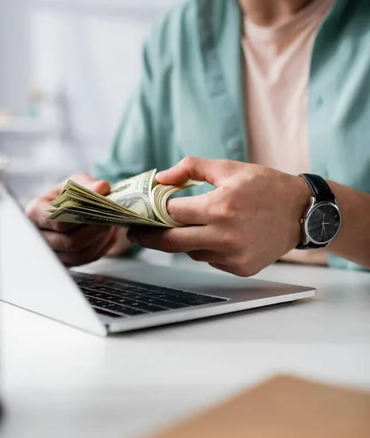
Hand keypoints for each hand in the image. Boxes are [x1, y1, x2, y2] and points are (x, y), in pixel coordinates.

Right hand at [26, 173, 118, 266]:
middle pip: (70, 241)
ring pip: (80, 254)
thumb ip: (89, 184)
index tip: (99, 208)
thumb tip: (101, 188)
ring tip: (110, 225)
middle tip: (110, 218)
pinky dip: (101, 247)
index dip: (81, 216)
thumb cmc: (72, 194)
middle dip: (95, 230)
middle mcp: (40, 235)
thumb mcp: (78, 182)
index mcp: (36, 211)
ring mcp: (52, 251)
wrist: (76, 208)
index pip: (58, 221)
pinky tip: (107, 234)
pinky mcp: (66, 261)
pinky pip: (87, 259)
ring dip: (101, 240)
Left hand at [127, 157, 310, 276]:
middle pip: (171, 242)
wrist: (302, 213)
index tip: (142, 211)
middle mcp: (225, 235)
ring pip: (192, 252)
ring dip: (185, 240)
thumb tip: (160, 178)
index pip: (172, 213)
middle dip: (149, 238)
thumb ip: (191, 168)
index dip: (154, 210)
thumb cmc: (265, 186)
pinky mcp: (241, 268)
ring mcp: (233, 256)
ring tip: (192, 226)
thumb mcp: (229, 168)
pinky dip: (207, 248)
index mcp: (220, 206)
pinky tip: (220, 235)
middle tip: (135, 234)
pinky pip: (211, 260)